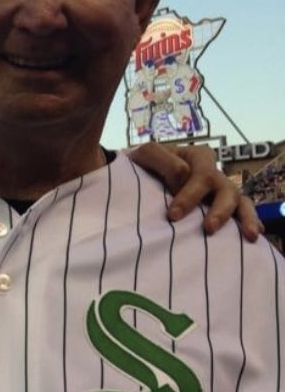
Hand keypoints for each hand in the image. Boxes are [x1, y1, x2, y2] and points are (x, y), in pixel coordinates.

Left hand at [129, 142, 262, 240]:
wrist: (136, 178)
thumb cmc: (142, 164)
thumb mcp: (146, 155)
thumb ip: (162, 160)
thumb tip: (183, 174)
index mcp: (197, 157)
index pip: (201, 176)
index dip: (189, 196)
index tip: (173, 216)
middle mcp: (213, 173)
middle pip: (225, 190)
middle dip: (220, 211)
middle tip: (209, 229)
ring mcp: (219, 191)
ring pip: (239, 201)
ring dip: (246, 218)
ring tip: (249, 236)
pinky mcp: (221, 206)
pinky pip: (242, 212)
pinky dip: (251, 221)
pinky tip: (255, 236)